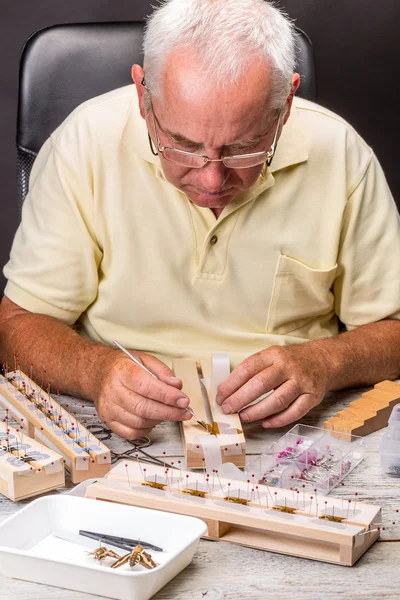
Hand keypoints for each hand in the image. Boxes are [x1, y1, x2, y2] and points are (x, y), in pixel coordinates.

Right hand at [93, 350, 191, 438]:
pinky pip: (131, 433)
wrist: (99, 373)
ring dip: (159, 420)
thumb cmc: (124, 366)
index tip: (184, 400)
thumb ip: (162, 371)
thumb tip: (177, 385)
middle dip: (169, 412)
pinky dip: (147, 429)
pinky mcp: (108, 420)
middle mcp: (113, 391)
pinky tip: (154, 419)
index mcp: (122, 372)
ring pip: (139, 422)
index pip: (147, 387)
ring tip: (169, 412)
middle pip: (143, 408)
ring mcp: (109, 408)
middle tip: (184, 412)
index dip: (168, 396)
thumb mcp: (144, 359)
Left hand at [215, 344, 331, 427]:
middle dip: (240, 399)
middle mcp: (287, 367)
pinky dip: (278, 420)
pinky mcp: (312, 397)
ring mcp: (301, 382)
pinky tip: (265, 423)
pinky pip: (294, 412)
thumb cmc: (290, 361)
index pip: (248, 368)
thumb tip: (227, 390)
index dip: (231, 384)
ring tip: (242, 417)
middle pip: (260, 384)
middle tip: (227, 409)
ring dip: (256, 411)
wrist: (323, 360)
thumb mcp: (271, 356)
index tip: (220, 396)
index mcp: (273, 355)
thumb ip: (252, 370)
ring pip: (277, 400)